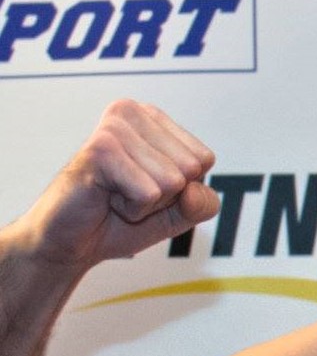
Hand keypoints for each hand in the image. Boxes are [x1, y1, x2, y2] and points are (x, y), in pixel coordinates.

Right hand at [12, 100, 218, 272]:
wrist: (73, 243)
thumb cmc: (121, 221)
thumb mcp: (179, 215)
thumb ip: (203, 203)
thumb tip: (194, 188)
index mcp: (153, 119)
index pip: (204, 158)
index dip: (183, 188)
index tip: (149, 189)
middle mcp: (132, 113)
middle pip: (190, 168)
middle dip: (166, 196)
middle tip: (129, 193)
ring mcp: (115, 129)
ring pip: (172, 180)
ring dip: (147, 203)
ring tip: (116, 195)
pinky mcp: (101, 150)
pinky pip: (149, 193)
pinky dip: (134, 210)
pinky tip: (107, 199)